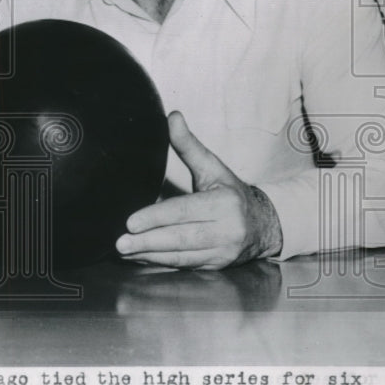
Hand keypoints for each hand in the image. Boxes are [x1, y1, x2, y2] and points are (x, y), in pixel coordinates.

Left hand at [114, 111, 282, 268]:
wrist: (264, 225)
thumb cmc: (231, 193)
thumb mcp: (213, 167)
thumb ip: (189, 145)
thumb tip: (172, 117)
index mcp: (224, 204)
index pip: (184, 211)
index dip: (156, 217)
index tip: (131, 221)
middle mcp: (225, 231)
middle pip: (181, 238)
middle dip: (148, 241)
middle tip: (120, 242)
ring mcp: (221, 252)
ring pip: (181, 256)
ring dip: (150, 256)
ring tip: (125, 252)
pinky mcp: (215, 266)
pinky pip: (184, 266)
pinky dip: (160, 263)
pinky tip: (140, 259)